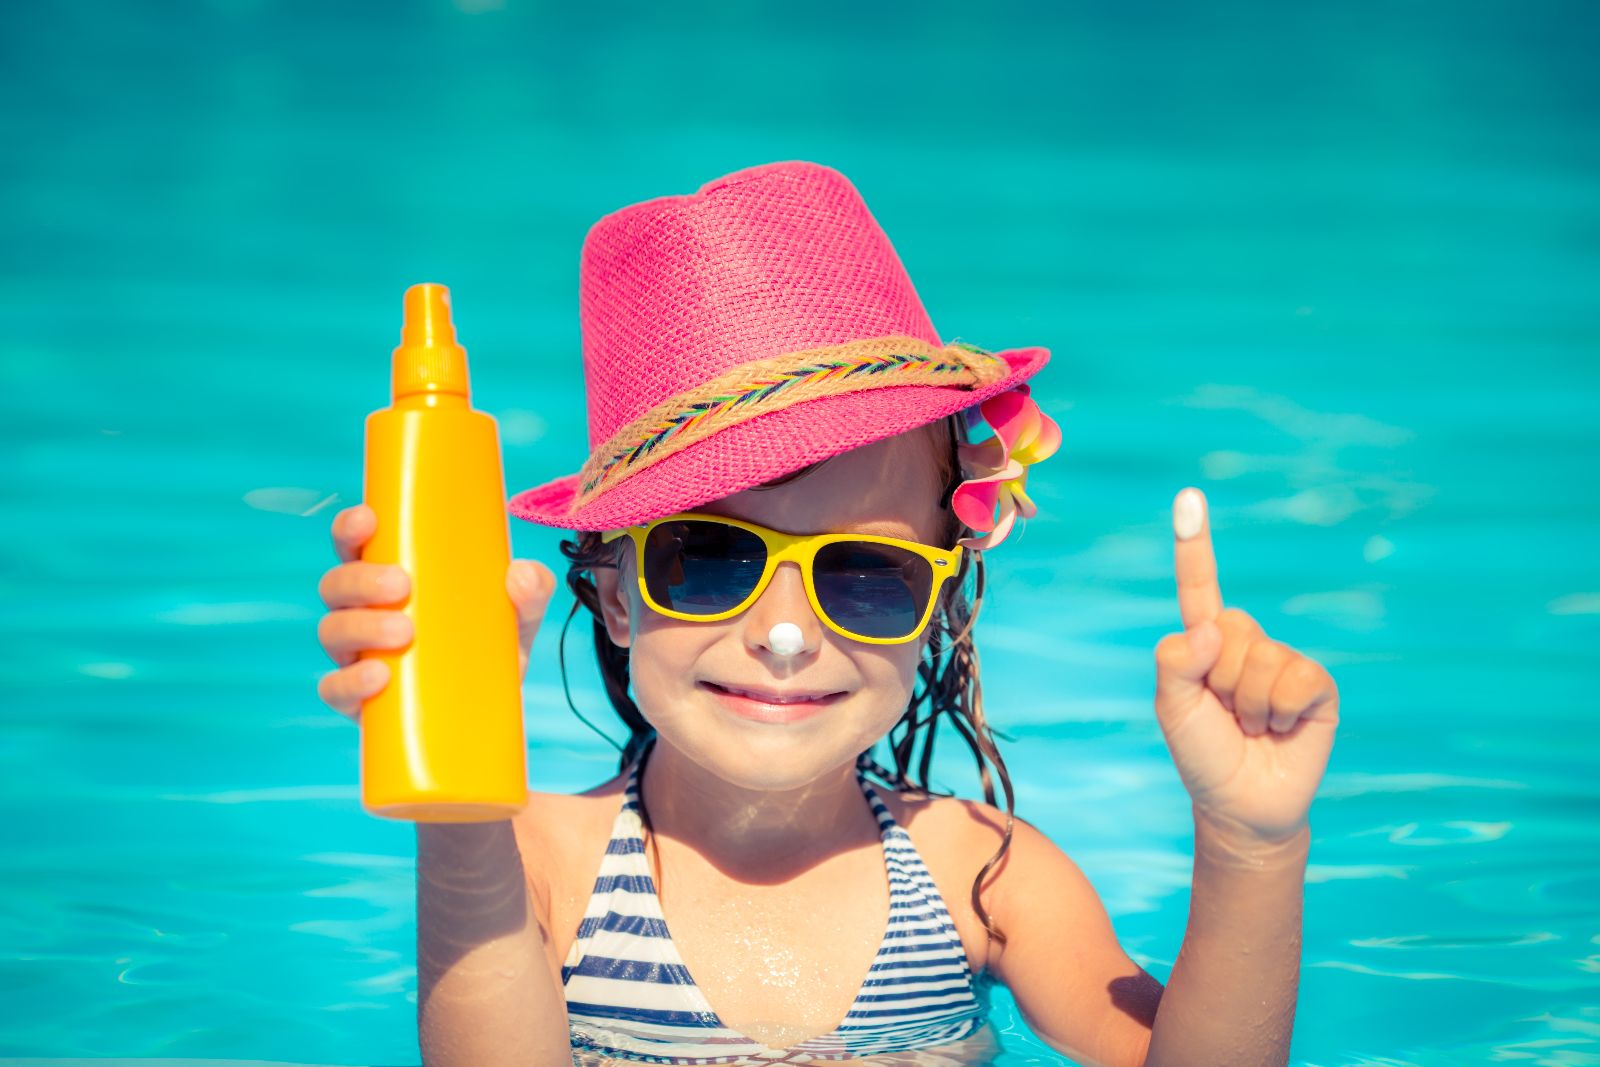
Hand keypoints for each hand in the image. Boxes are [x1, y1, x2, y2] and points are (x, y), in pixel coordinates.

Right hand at [314, 503, 556, 721]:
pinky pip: (333, 688)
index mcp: (390, 576)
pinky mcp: (358, 698)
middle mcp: (363, 611)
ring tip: (403, 632)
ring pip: (331, 631)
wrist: (492, 708)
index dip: (350, 528)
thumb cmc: (491, 644)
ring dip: (360, 626)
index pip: (355, 544)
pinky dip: (349, 681)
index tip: (368, 518)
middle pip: (336, 585)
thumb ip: (531, 589)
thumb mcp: (520, 613)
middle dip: (361, 579)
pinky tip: (379, 677)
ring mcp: (357, 655)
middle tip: (402, 585)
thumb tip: (522, 574)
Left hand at [1151, 487, 1339, 845]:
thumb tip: (1212, 626)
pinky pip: (1295, 680)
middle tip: (1227, 715)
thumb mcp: (1172, 709)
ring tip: (1253, 727)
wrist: (1243, 805)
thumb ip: (1176, 663)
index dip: (1194, 544)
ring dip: (1250, 705)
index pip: (1199, 587)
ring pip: (1260, 659)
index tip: (1189, 496)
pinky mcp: (1317, 685)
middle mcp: (1246, 642)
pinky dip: (1282, 711)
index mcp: (1205, 641)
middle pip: (1230, 630)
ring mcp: (1284, 661)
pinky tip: (1283, 730)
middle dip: (1220, 681)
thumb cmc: (1203, 754)